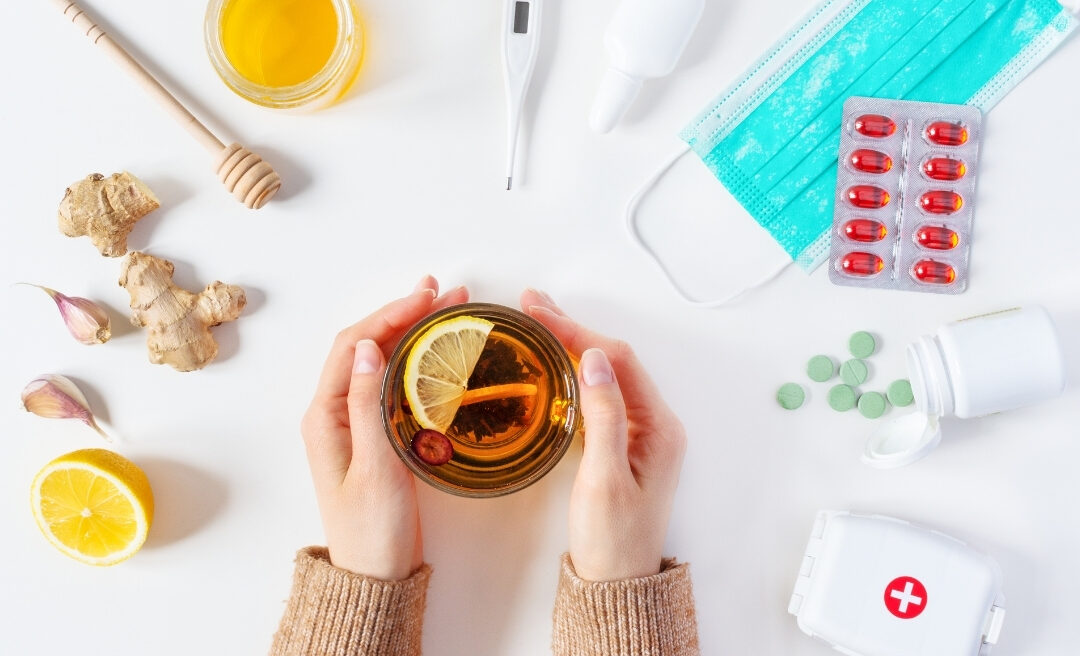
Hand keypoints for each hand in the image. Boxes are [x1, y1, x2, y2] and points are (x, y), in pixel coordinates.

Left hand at [301, 276, 467, 579]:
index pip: (355, 346)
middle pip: (367, 346)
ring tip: (447, 310)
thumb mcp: (375, 467)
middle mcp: (334, 412)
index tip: (426, 297)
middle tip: (446, 294)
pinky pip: (392, 384)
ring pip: (381, 361)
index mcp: (325, 415)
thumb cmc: (372, 529)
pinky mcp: (374, 435)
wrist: (375, 575)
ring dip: (411, 332)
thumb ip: (369, 406)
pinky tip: (437, 352)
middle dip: (404, 314)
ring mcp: (354, 422)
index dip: (390, 314)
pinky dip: (415, 360)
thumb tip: (373, 348)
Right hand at [521, 290, 686, 580]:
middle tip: (532, 303)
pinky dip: (573, 372)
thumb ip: (603, 416)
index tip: (539, 313)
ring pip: (605, 374)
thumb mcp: (604, 478)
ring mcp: (640, 433)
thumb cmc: (612, 539)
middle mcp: (655, 424)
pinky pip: (600, 395)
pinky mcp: (623, 444)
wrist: (616, 583)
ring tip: (538, 320)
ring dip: (573, 344)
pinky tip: (553, 362)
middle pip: (614, 360)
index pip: (617, 360)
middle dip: (573, 328)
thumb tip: (595, 359)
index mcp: (659, 428)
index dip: (577, 331)